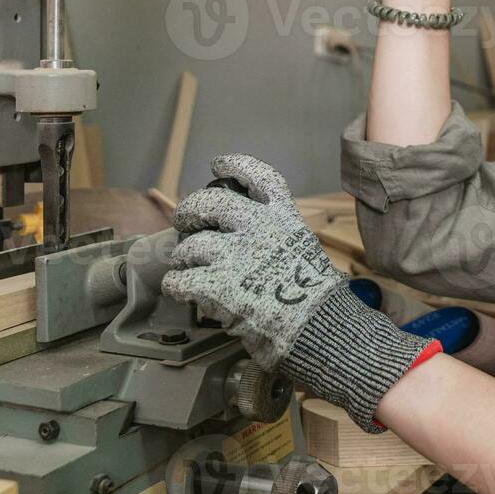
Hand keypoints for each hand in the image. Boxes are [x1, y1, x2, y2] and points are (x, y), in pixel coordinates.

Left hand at [162, 154, 432, 431]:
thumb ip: (276, 239)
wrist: (319, 327)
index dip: (234, 165)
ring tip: (184, 266)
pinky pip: (181, 280)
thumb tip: (249, 244)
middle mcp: (256, 227)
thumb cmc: (316, 295)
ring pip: (189, 245)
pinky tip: (179, 289)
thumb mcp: (302, 251)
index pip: (257, 175)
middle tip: (184, 222)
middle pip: (209, 203)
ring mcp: (234, 255)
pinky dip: (176, 284)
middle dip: (190, 211)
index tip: (217, 165)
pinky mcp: (217, 285)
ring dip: (182, 256)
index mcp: (282, 216)